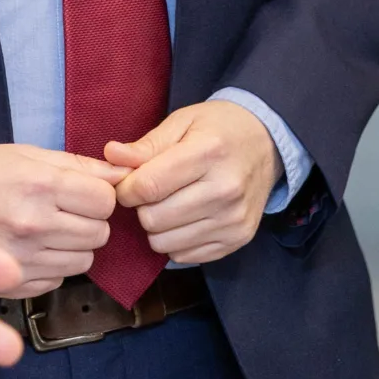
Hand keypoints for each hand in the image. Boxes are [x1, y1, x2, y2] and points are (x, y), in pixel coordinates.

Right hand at [0, 143, 127, 297]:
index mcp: (41, 187)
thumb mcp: (28, 154)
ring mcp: (22, 260)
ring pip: (83, 262)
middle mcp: (33, 226)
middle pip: (100, 234)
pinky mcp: (10, 286)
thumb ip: (79, 165)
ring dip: (74, 247)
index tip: (85, 194)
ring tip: (48, 231)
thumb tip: (121, 175)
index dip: (100, 196)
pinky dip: (52, 268)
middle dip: (90, 222)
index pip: (106, 201)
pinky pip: (57, 282)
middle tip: (66, 212)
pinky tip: (32, 250)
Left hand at [106, 99, 279, 265]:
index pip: (148, 186)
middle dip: (142, 207)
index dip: (125, 189)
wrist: (267, 141)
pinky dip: (176, 241)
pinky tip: (186, 218)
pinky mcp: (238, 239)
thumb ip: (147, 144)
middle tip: (153, 191)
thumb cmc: (219, 128)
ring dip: (157, 227)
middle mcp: (226, 190)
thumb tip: (111, 156)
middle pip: (153, 219)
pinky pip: (184, 256)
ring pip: (165, 243)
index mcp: (209, 153)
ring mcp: (234, 219)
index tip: (127, 182)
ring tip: (170, 203)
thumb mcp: (183, 122)